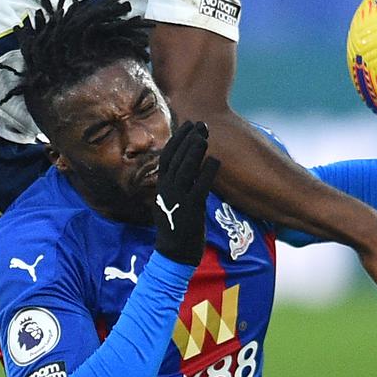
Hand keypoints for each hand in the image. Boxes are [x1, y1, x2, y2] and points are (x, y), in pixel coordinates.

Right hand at [152, 121, 219, 265]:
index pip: (167, 155)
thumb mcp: (173, 198)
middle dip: (188, 139)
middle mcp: (167, 189)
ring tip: (204, 137)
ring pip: (185, 170)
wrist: (175, 253)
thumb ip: (178, 181)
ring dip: (194, 152)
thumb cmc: (177, 223)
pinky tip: (215, 160)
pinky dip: (207, 173)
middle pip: (176, 158)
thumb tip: (189, 161)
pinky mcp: (191, 209)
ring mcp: (178, 199)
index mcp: (162, 185)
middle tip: (201, 124)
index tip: (188, 124)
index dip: (178, 138)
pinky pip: (200, 187)